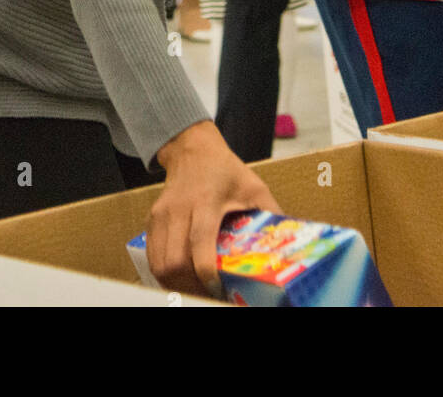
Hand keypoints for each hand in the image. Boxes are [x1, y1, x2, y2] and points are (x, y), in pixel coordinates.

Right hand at [147, 121, 278, 297]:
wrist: (192, 148)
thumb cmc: (226, 170)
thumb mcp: (254, 187)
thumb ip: (271, 212)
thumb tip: (290, 241)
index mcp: (206, 202)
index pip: (199, 243)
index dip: (206, 273)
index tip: (218, 287)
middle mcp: (180, 210)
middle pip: (174, 261)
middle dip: (190, 285)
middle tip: (209, 293)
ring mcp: (162, 215)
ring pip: (159, 263)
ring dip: (176, 283)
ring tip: (196, 287)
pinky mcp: (152, 220)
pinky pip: (152, 256)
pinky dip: (163, 273)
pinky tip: (181, 276)